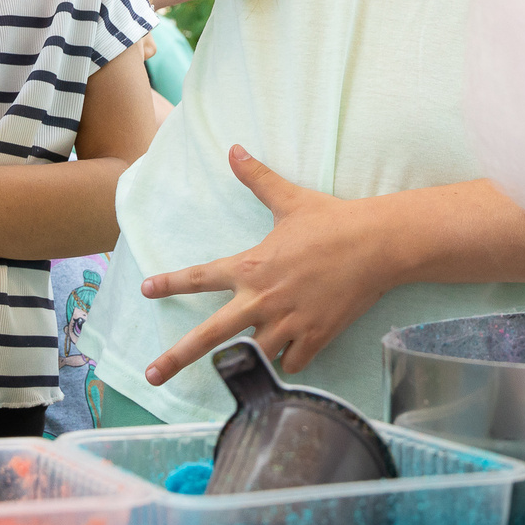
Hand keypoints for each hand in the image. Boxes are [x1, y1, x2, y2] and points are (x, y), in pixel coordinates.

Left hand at [138, 146, 397, 384]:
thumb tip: (233, 149)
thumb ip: (257, 178)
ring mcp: (289, 323)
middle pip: (210, 336)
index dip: (170, 284)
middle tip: (152, 375)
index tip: (146, 290)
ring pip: (253, 356)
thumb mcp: (289, 199)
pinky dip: (286, 363)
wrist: (378, 244)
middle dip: (177, 357)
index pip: (199, 277)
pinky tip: (286, 359)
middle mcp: (263, 300)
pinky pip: (291, 364)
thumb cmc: (333, 221)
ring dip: (244, 361)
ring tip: (234, 370)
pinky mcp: (316, 337)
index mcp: (252, 267)